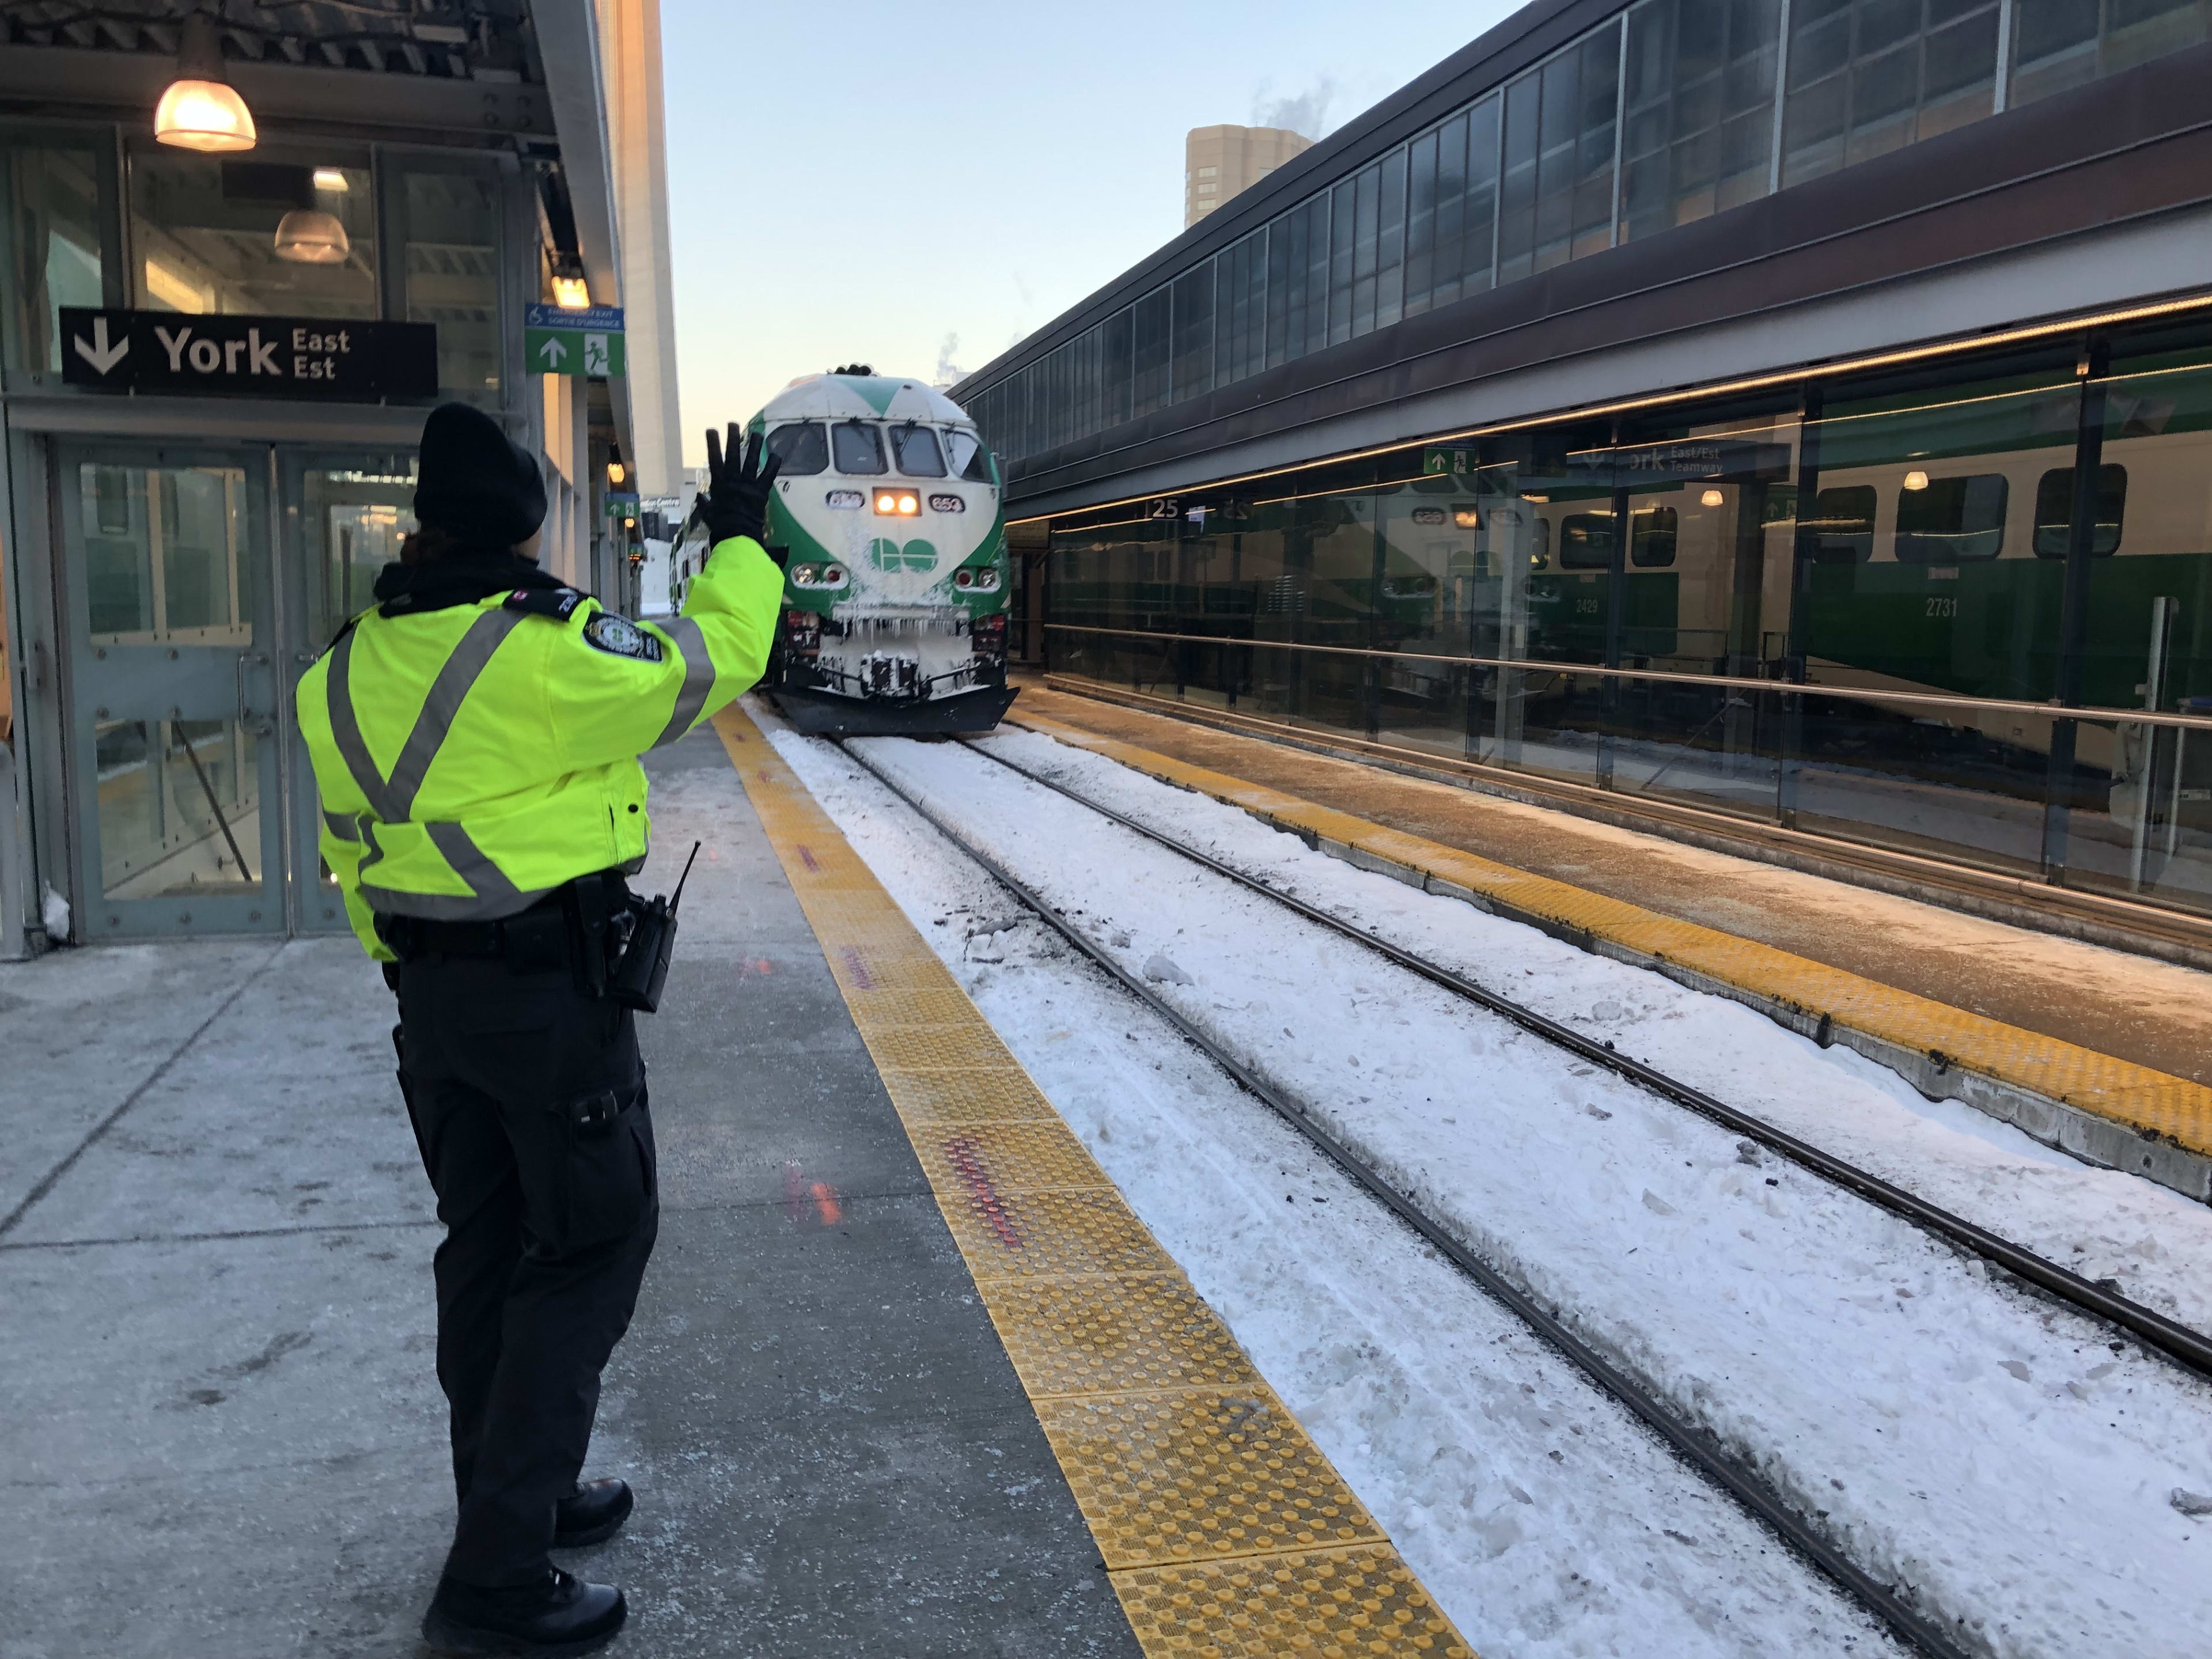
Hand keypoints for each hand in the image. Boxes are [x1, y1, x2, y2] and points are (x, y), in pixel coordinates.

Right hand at [697, 423, 780, 547]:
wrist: (737, 534)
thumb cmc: (720, 524)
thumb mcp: (708, 512)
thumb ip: (705, 503)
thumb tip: (700, 497)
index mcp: (719, 483)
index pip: (714, 459)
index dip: (713, 444)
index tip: (711, 430)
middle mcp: (733, 479)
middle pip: (733, 454)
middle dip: (732, 438)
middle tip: (732, 423)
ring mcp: (748, 484)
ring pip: (752, 460)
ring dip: (754, 446)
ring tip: (757, 433)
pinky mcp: (761, 491)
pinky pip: (768, 475)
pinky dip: (773, 465)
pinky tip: (777, 454)